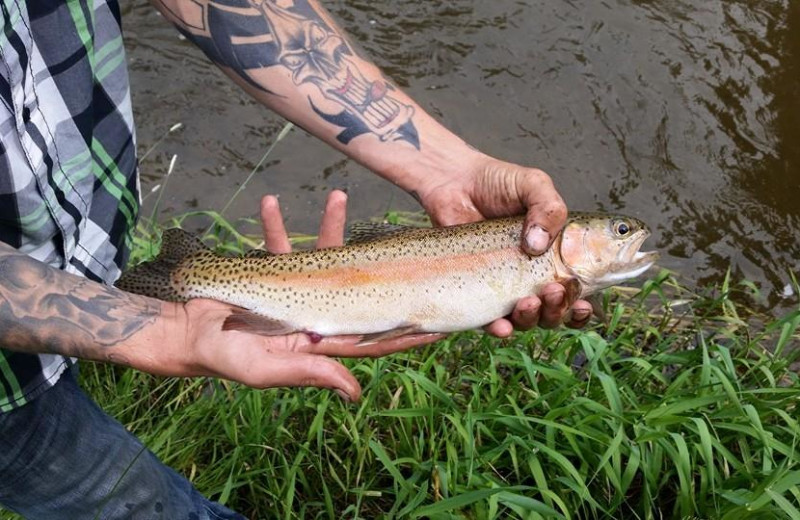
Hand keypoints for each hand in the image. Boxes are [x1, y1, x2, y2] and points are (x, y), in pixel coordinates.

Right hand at [178, 191, 442, 401]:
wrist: (183, 334)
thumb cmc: (224, 357)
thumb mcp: (266, 370)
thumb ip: (310, 373)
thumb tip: (356, 392)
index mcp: (321, 340)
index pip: (373, 335)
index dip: (405, 330)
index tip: (439, 321)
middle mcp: (316, 313)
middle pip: (359, 287)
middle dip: (381, 266)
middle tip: (408, 241)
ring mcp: (294, 290)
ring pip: (322, 254)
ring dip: (329, 225)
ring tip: (337, 194)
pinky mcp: (269, 274)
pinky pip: (276, 244)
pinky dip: (274, 224)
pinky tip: (271, 201)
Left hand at [415, 155, 592, 334]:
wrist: (454, 183)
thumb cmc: (498, 183)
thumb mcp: (533, 184)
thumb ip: (549, 207)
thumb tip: (539, 246)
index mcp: (559, 256)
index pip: (580, 290)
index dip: (584, 302)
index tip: (584, 297)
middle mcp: (536, 276)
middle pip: (557, 311)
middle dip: (561, 308)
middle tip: (554, 288)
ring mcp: (508, 285)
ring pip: (530, 320)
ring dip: (535, 317)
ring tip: (528, 300)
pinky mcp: (480, 291)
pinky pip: (492, 321)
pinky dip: (500, 328)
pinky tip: (502, 325)